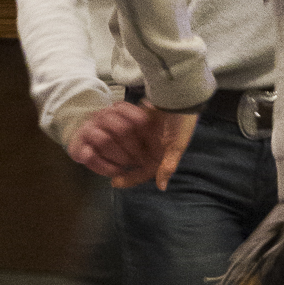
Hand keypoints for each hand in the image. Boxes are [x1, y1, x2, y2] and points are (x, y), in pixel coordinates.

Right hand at [68, 101, 161, 180]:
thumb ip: (148, 122)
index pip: (138, 118)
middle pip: (122, 129)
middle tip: (142, 162)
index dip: (149, 135)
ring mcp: (88, 130)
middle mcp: (102, 115)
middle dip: (135, 149)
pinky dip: (105, 167)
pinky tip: (115, 172)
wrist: (84, 138)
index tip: (156, 148)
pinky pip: (89, 156)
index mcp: (118, 109)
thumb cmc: (117, 134)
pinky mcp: (77, 147)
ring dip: (120, 157)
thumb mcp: (134, 126)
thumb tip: (152, 108)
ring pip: (104, 141)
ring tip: (127, 166)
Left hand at [68, 102, 197, 190]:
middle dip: (119, 163)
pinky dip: (119, 135)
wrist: (179, 97)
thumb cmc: (182, 123)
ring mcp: (144, 137)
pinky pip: (127, 134)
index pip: (143, 173)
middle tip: (104, 165)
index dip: (129, 179)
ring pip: (127, 148)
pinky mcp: (139, 125)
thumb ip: (168, 166)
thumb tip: (161, 187)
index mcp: (161, 157)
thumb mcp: (176, 146)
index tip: (114, 182)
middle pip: (132, 162)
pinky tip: (108, 135)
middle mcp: (151, 150)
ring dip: (117, 149)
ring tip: (101, 151)